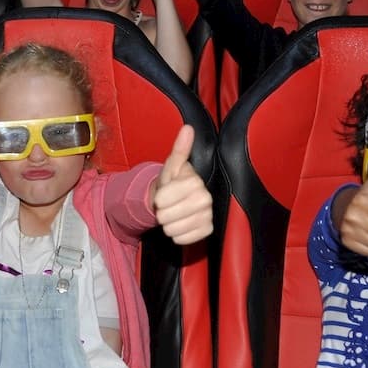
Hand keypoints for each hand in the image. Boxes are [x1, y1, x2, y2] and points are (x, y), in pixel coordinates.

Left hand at [151, 125, 212, 244]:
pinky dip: (176, 234)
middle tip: (167, 205)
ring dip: (167, 224)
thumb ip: (179, 149)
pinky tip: (180, 224)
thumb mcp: (171, 166)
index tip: (163, 194)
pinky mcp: (207, 230)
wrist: (178, 201)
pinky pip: (182, 239)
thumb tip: (188, 128)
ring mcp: (208, 216)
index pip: (164, 199)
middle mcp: (206, 199)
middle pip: (168, 216)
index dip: (159, 198)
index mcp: (196, 183)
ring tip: (173, 214)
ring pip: (173, 229)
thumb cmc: (173, 182)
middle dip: (161, 212)